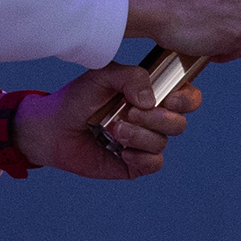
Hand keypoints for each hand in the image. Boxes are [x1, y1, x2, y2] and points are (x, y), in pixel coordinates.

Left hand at [15, 64, 201, 179]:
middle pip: (179, 123)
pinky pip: (154, 164)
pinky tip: (119, 149)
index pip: (187, 97)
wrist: (52, 129)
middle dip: (156, 119)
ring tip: (114, 129)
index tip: (168, 98)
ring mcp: (144, 143)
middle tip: (129, 113)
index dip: (186, 99)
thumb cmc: (78, 98)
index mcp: (152, 95)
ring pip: (163, 143)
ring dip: (139, 136)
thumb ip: (131, 76)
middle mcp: (152, 119)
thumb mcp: (102, 76)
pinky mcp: (134, 164)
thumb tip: (152, 100)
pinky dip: (139, 156)